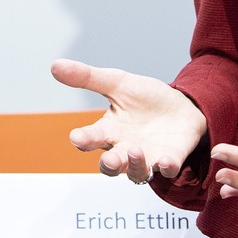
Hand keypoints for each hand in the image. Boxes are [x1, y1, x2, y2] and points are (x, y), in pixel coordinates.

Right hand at [51, 59, 207, 183]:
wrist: (182, 105)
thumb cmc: (145, 98)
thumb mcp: (118, 83)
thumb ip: (87, 77)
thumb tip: (54, 65)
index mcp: (109, 130)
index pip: (91, 138)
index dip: (83, 140)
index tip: (77, 138)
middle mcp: (125, 148)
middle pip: (111, 165)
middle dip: (109, 164)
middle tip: (109, 160)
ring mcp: (148, 157)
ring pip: (136, 172)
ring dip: (134, 165)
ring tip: (135, 151)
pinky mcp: (170, 159)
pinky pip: (167, 170)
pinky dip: (166, 167)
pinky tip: (165, 161)